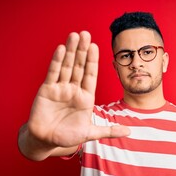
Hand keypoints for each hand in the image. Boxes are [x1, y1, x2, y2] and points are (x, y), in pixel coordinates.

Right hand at [27, 31, 129, 146]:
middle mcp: (74, 90)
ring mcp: (60, 88)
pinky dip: (57, 61)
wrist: (45, 141)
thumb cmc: (67, 137)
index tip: (96, 46)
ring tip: (75, 36)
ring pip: (67, 66)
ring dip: (71, 51)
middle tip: (86, 34)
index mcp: (86, 97)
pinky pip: (53, 73)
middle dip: (83, 51)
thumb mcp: (90, 133)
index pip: (91, 75)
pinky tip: (62, 49)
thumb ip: (109, 131)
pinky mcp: (47, 89)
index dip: (93, 61)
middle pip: (80, 67)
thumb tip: (129, 131)